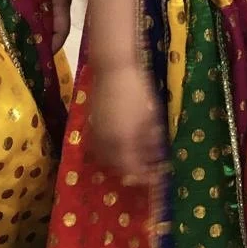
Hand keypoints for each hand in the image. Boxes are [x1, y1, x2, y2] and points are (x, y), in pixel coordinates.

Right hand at [91, 62, 164, 181]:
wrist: (112, 69)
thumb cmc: (137, 90)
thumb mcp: (150, 117)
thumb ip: (151, 140)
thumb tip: (157, 156)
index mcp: (122, 142)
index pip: (133, 171)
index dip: (146, 177)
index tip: (158, 178)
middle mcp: (105, 143)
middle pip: (118, 169)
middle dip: (134, 171)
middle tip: (149, 169)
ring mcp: (94, 134)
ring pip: (105, 159)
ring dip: (121, 163)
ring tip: (137, 157)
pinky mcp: (89, 125)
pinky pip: (97, 148)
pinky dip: (110, 152)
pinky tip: (121, 145)